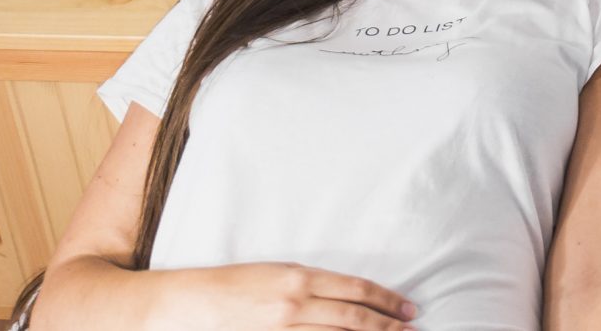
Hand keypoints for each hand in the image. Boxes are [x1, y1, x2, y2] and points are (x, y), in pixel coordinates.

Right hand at [163, 263, 417, 329]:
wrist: (188, 303)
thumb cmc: (234, 284)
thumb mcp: (277, 274)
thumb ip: (313, 286)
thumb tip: (350, 299)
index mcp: (299, 277)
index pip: (356, 290)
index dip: (386, 300)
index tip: (408, 308)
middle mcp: (295, 304)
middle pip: (353, 318)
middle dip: (387, 326)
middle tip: (412, 330)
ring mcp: (281, 329)